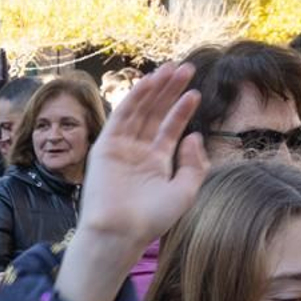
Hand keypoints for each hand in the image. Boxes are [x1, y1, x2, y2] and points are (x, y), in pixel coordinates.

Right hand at [57, 63, 207, 300]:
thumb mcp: (184, 191)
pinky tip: (149, 82)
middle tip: (186, 69)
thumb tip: (194, 136)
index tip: (195, 93)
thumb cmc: (151, 218)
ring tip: (172, 69)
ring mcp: (120, 148)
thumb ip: (193, 164)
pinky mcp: (105, 146)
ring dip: (154, 89)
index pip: (169, 129)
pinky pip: (121, 116)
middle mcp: (137, 152)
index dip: (182, 110)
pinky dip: (134, 98)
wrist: (121, 231)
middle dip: (170, 91)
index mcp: (155, 163)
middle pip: (155, 114)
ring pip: (139, 111)